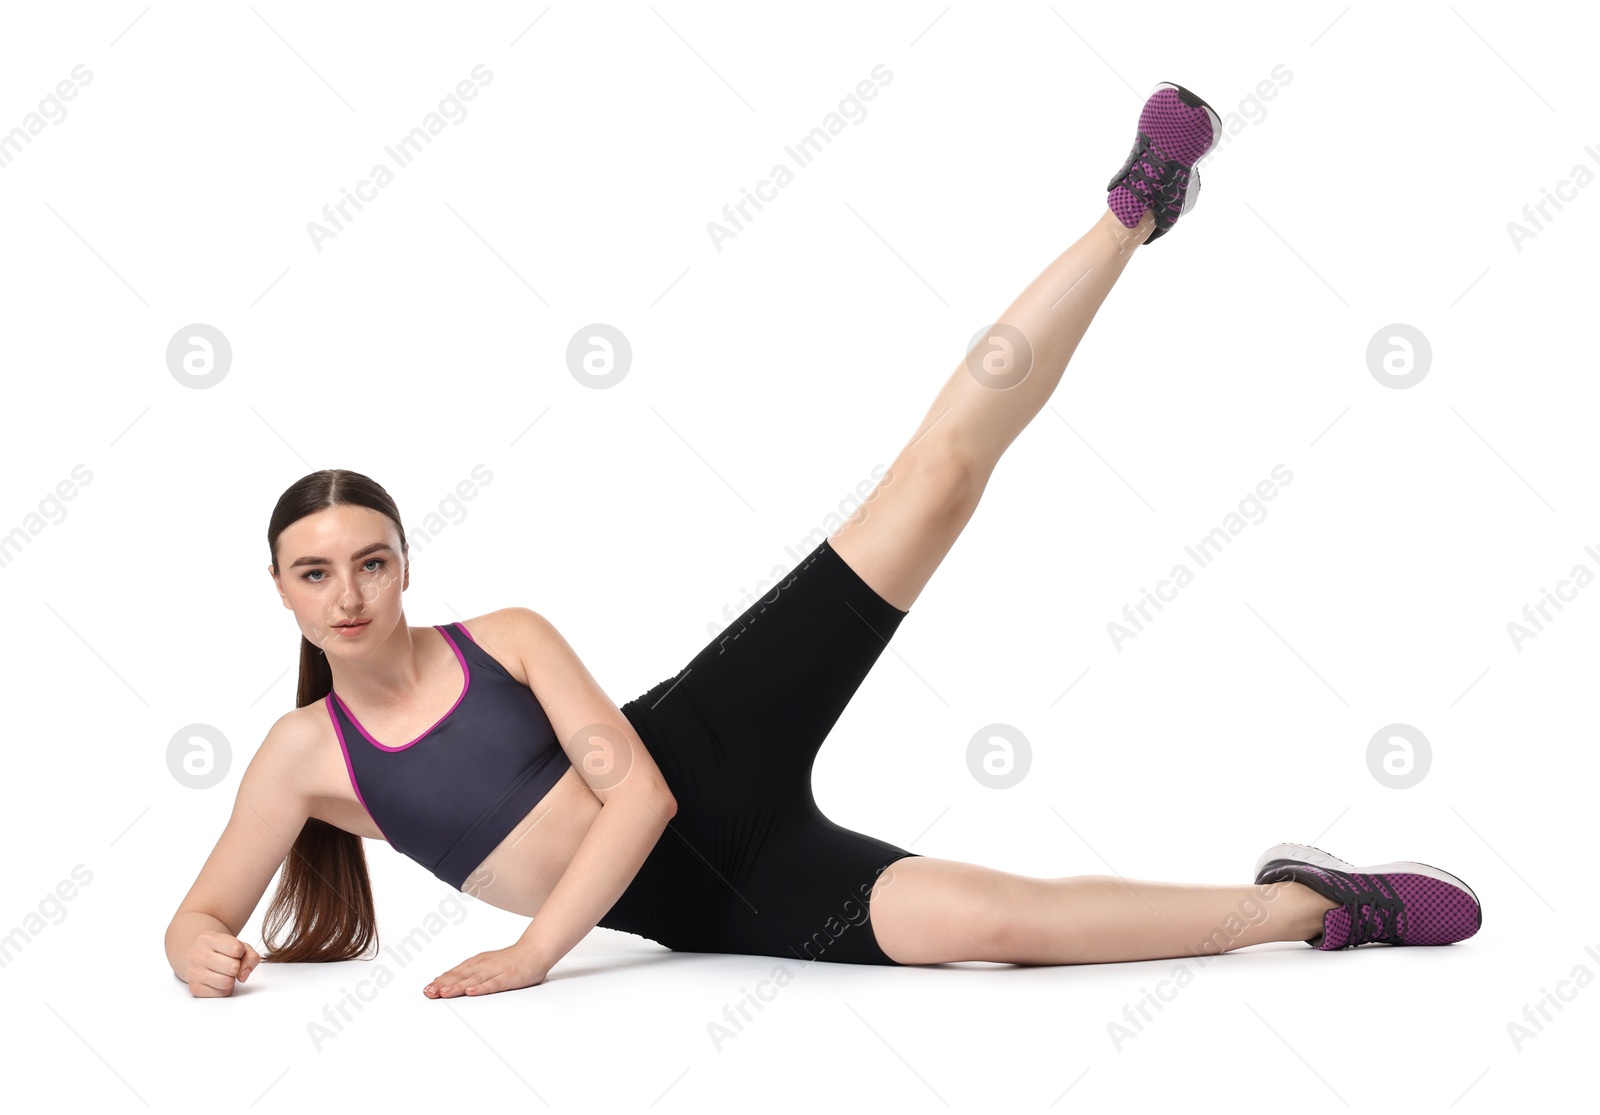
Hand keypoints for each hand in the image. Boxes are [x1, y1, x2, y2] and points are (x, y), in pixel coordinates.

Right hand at [184, 931, 260, 997]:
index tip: (234, 952)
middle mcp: (197, 955)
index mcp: (208, 939)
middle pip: (233, 967)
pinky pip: (222, 993)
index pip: (237, 949)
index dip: (241, 952)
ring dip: (231, 979)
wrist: (197, 958)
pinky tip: (218, 980)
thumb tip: (243, 976)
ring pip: (227, 982)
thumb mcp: (238, 945)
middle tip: (229, 963)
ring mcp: (193, 973)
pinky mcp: (195, 989)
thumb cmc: (221, 951)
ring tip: (224, 972)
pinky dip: (225, 989)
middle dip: (236, 967)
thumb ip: (250, 956)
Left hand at [424, 945, 547, 997]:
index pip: (454, 973)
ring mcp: (496, 970)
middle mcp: (484, 965)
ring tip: (443, 993)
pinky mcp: (509, 977)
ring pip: (473, 980)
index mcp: (477, 962)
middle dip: (443, 985)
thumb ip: (469, 973)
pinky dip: (481, 988)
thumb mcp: (486, 964)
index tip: (426, 989)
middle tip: (428, 993)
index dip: (440, 981)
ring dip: (457, 986)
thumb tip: (446, 982)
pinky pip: (493, 983)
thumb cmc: (510, 960)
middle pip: (460, 976)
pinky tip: (471, 991)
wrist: (535, 950)